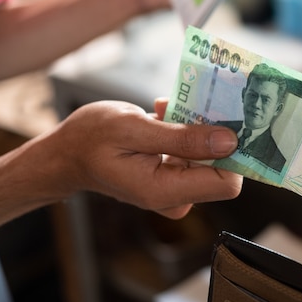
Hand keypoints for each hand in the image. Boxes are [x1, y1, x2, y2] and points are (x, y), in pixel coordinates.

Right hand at [43, 99, 241, 218]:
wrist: (67, 152)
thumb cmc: (90, 139)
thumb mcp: (133, 128)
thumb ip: (182, 138)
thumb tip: (229, 142)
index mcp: (164, 190)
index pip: (226, 183)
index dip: (233, 153)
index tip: (226, 120)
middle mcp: (175, 195)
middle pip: (221, 168)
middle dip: (212, 134)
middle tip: (188, 107)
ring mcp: (175, 188)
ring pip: (210, 156)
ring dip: (195, 128)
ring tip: (165, 111)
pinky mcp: (174, 176)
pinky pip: (195, 153)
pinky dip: (186, 131)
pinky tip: (163, 117)